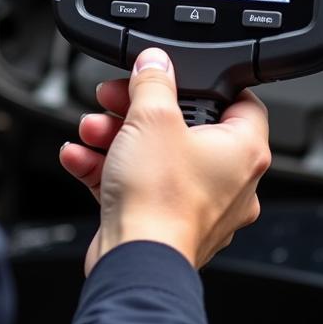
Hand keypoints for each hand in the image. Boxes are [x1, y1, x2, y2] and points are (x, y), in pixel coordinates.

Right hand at [59, 48, 270, 274]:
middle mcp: (229, 182)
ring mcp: (197, 206)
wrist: (135, 261)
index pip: (241, 103)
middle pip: (184, 127)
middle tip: (114, 99)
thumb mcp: (151, 117)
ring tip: (90, 129)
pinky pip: (137, 184)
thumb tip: (155, 62)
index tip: (172, 75)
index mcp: (243, 152)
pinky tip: (79, 156)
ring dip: (115, 137)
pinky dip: (108, 168)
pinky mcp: (164, 222)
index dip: (205, 83)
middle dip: (136, 110)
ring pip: (155, 155)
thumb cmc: (160, 199)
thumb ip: (153, 80)